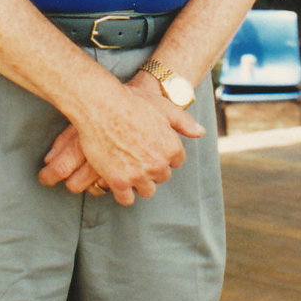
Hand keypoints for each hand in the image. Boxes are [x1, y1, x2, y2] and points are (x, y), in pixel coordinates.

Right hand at [39, 72, 204, 206]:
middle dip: (151, 169)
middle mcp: (159, 164)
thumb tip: (200, 132)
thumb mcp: (163, 107)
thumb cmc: (131, 102)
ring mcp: (139, 175)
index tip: (149, 148)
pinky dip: (122, 192)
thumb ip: (184, 121)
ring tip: (126, 168)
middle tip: (135, 156)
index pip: (175, 162)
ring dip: (138, 182)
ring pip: (146, 190)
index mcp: (172, 148)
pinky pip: (126, 199)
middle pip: (161, 177)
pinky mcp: (119, 182)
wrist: (100, 106)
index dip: (162, 155)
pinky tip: (116, 180)